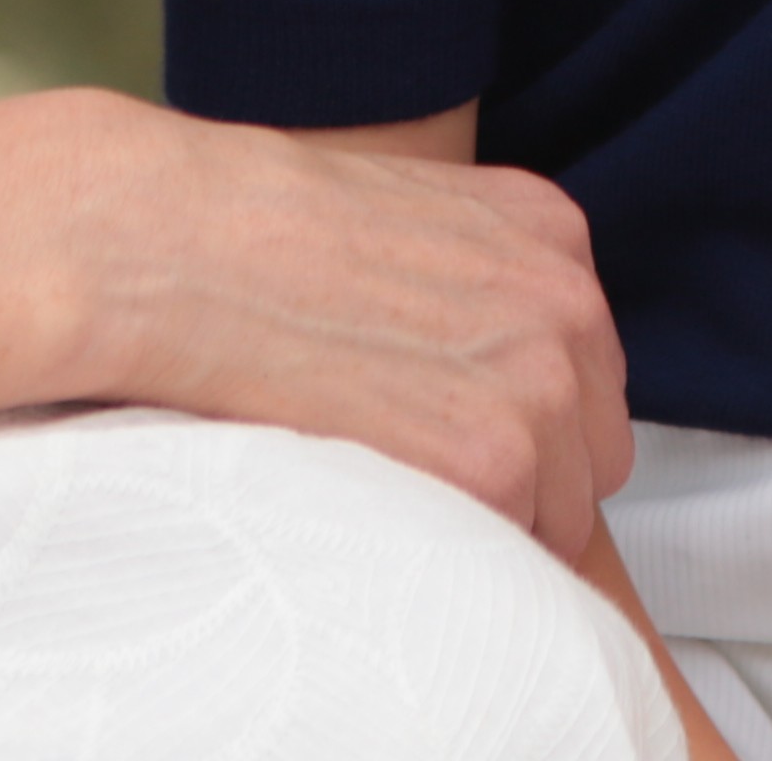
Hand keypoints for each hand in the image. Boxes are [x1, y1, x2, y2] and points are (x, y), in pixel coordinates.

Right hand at [67, 97, 636, 559]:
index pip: (585, 368)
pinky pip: (514, 547)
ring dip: (492, 520)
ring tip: (388, 493)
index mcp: (549, 233)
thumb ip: (468, 285)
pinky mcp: (495, 460)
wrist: (177, 246)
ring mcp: (540, 381)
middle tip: (414, 474)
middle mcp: (567, 300)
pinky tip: (380, 511)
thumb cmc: (252, 236)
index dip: (522, 416)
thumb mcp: (402, 220)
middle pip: (594, 444)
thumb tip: (473, 369)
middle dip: (527, 472)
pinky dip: (455, 550)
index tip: (448, 426)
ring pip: (564, 509)